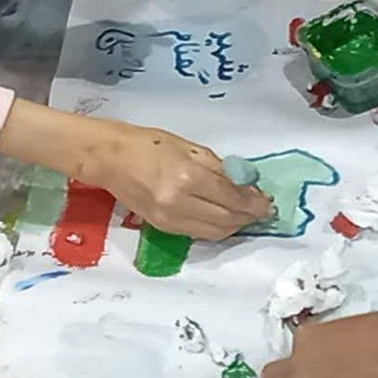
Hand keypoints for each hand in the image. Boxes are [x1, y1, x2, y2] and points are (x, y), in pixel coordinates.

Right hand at [77, 120, 271, 239]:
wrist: (110, 159)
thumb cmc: (148, 144)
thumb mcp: (189, 147)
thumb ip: (219, 167)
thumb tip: (246, 184)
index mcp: (189, 176)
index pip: (233, 198)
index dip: (254, 202)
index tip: (267, 202)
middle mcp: (181, 202)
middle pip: (227, 219)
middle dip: (248, 216)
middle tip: (260, 209)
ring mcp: (170, 219)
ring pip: (215, 232)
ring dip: (234, 225)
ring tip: (244, 215)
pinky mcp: (162, 228)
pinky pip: (198, 234)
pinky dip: (215, 228)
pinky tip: (222, 218)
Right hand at [261, 314, 377, 377]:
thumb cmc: (375, 377)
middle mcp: (299, 352)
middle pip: (271, 370)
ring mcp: (311, 334)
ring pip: (293, 353)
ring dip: (301, 364)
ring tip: (327, 373)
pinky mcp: (324, 323)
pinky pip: (309, 340)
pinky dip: (314, 350)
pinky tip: (337, 358)